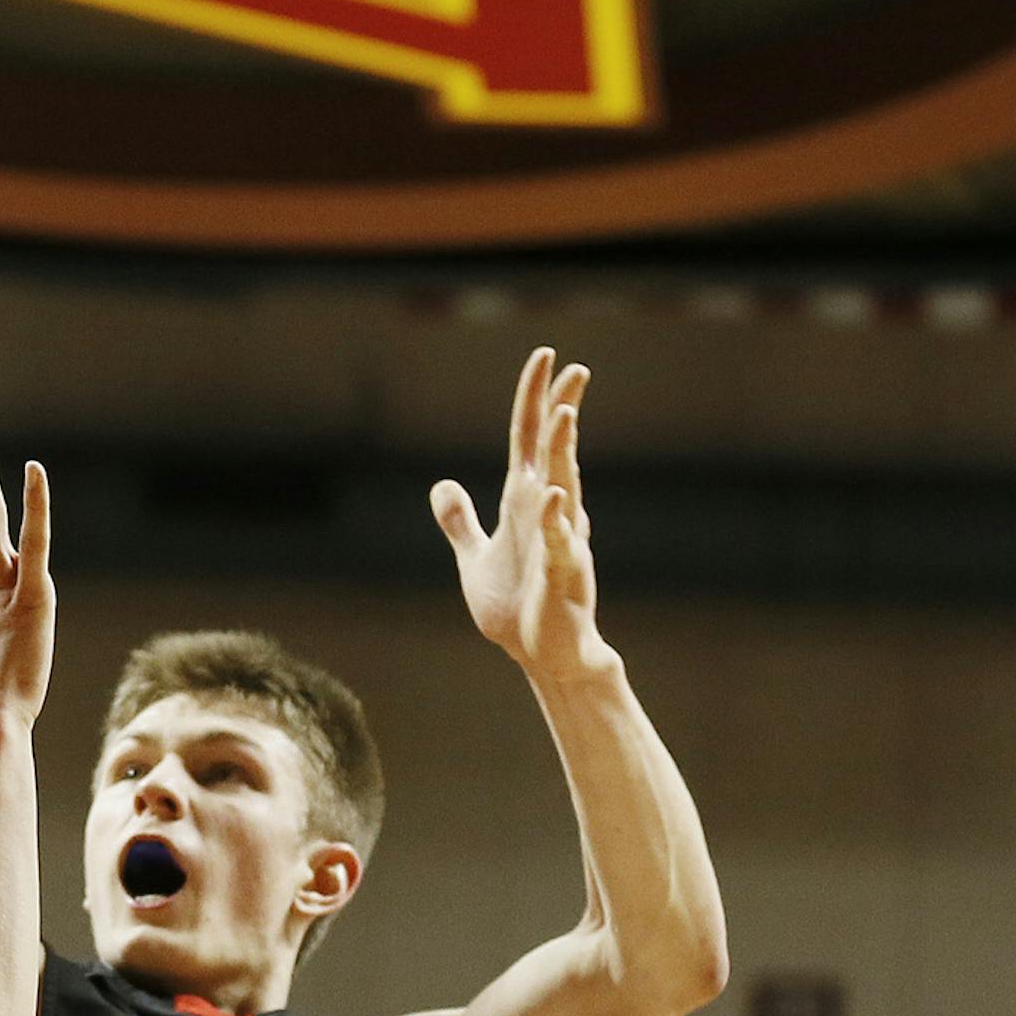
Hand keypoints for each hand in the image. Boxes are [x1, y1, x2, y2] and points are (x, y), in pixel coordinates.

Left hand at [433, 347, 608, 682]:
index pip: (529, 440)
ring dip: (562, 452)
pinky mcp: (562, 575)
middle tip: (575, 368)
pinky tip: (551, 495)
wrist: (546, 656)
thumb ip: (459, 522)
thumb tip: (441, 486)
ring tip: (565, 414)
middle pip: (554, 451)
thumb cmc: (518, 608)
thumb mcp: (475, 559)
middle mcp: (547, 513)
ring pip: (562, 486)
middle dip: (562, 409)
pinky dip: (554, 520)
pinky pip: (559, 542)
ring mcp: (560, 541)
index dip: (535, 399)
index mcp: (525, 503)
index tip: (546, 359)